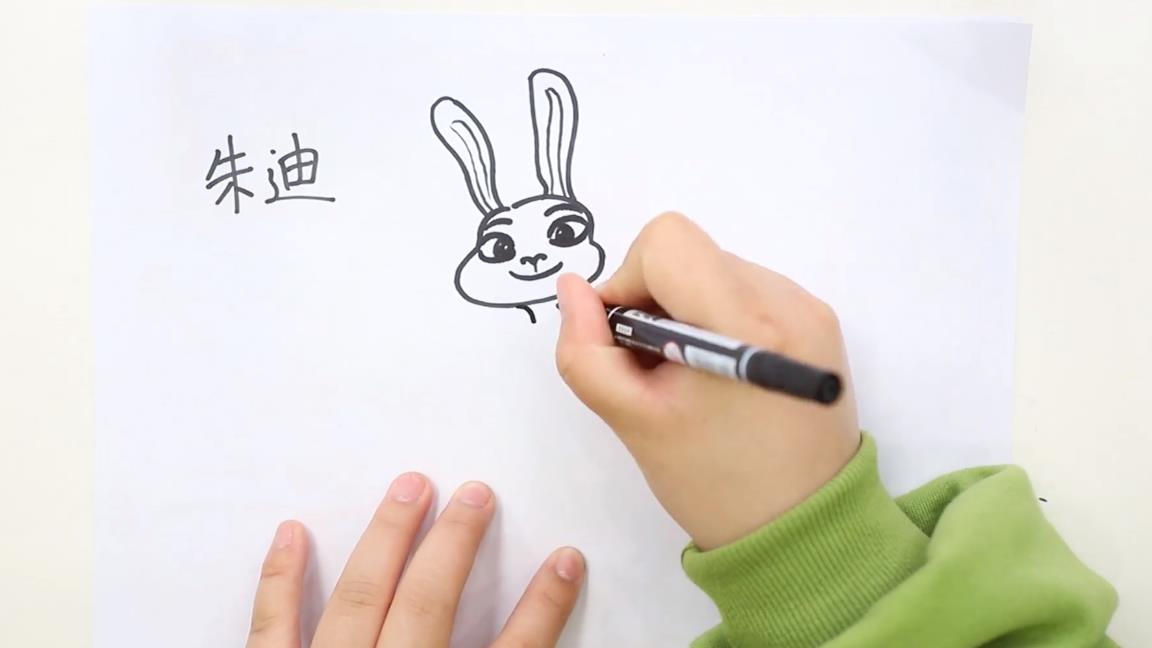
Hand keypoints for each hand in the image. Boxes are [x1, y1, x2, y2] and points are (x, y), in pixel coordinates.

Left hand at [246, 474, 584, 647]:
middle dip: (457, 544)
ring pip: (362, 597)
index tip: (567, 563)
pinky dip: (280, 578)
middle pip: (429, 604)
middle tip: (476, 494)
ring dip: (388, 537)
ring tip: (411, 487)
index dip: (544, 606)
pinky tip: (292, 534)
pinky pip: (272, 626)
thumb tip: (521, 637)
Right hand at [555, 213, 859, 549]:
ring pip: (716, 270)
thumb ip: (586, 350)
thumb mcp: (632, 421)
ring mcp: (809, 309)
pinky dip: (719, 320)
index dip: (628, 280)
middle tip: (655, 369)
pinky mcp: (819, 323)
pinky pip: (748, 292)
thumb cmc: (715, 483)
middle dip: (656, 301)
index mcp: (746, 322)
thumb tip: (573, 289)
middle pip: (691, 255)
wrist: (805, 529)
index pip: (667, 242)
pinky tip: (721, 376)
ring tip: (691, 378)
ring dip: (687, 311)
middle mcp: (787, 300)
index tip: (628, 337)